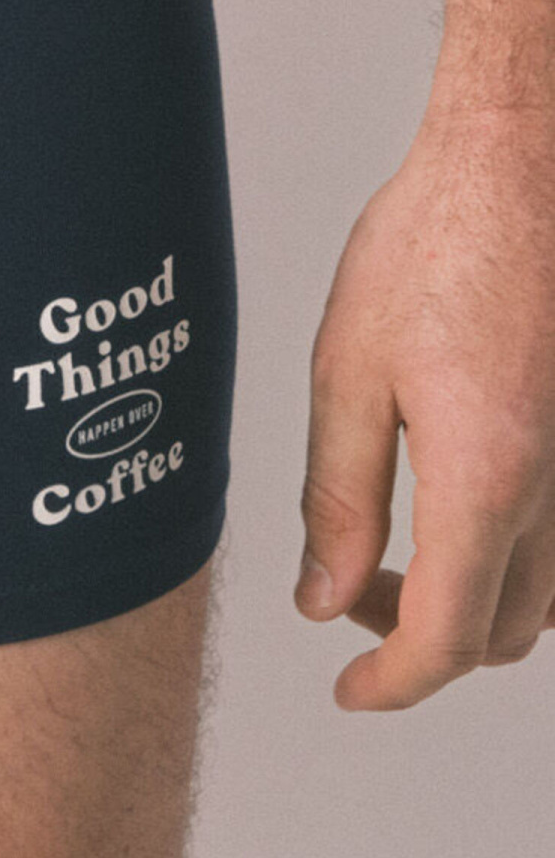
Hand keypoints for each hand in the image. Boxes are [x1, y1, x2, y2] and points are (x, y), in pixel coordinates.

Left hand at [296, 97, 554, 707]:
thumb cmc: (434, 241)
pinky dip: (510, 556)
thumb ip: (339, 496)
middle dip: (421, 639)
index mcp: (489, 478)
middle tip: (344, 594)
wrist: (521, 164)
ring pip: (544, 593)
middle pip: (503, 631)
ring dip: (472, 604)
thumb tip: (324, 596)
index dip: (393, 681)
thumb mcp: (350, 368)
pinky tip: (451, 509)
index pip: (448, 639)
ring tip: (387, 554)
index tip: (349, 692)